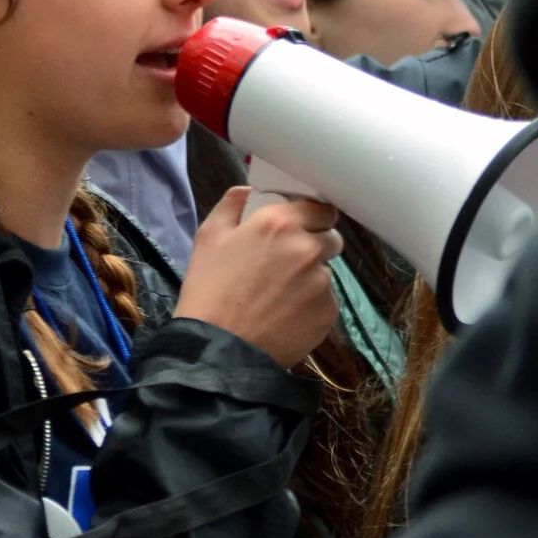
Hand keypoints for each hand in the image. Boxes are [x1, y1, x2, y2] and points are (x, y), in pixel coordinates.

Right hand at [173, 187, 342, 367]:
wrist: (220, 346)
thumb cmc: (209, 288)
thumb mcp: (208, 236)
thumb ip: (232, 205)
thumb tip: (249, 191)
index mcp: (279, 224)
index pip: (320, 208)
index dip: (311, 216)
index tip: (299, 225)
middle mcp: (308, 248)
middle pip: (330, 238)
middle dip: (313, 244)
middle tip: (285, 261)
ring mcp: (322, 282)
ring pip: (325, 271)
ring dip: (309, 276)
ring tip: (279, 294)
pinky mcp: (329, 312)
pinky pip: (325, 300)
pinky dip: (310, 304)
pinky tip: (285, 314)